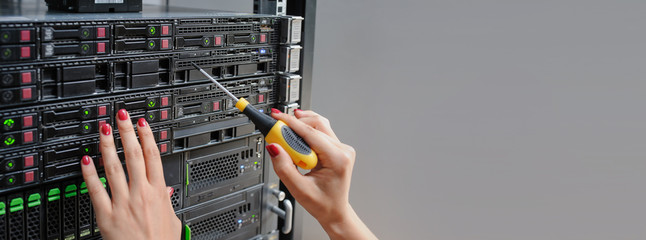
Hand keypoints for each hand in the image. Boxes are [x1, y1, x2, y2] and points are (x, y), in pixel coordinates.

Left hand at [80, 109, 180, 239]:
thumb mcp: (172, 220)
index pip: (153, 157)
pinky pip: (95, 190)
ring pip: (114, 168)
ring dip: (108, 146)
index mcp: (157, 193)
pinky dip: (89, 174)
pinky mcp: (106, 215)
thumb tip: (167, 192)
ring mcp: (122, 203)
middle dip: (127, 132)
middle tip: (121, 115)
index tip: (142, 124)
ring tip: (104, 129)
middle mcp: (140, 194)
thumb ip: (167, 203)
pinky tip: (85, 160)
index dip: (147, 137)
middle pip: (133, 155)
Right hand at [267, 109, 376, 239]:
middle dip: (295, 124)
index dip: (290, 123)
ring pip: (319, 125)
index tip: (276, 118)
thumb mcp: (299, 190)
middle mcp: (343, 150)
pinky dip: (306, 131)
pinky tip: (297, 136)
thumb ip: (284, 168)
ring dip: (301, 126)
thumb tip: (274, 148)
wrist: (334, 210)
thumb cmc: (323, 203)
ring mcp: (341, 148)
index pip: (311, 133)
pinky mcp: (337, 147)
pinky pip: (321, 131)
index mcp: (338, 159)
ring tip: (286, 134)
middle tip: (277, 128)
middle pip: (316, 124)